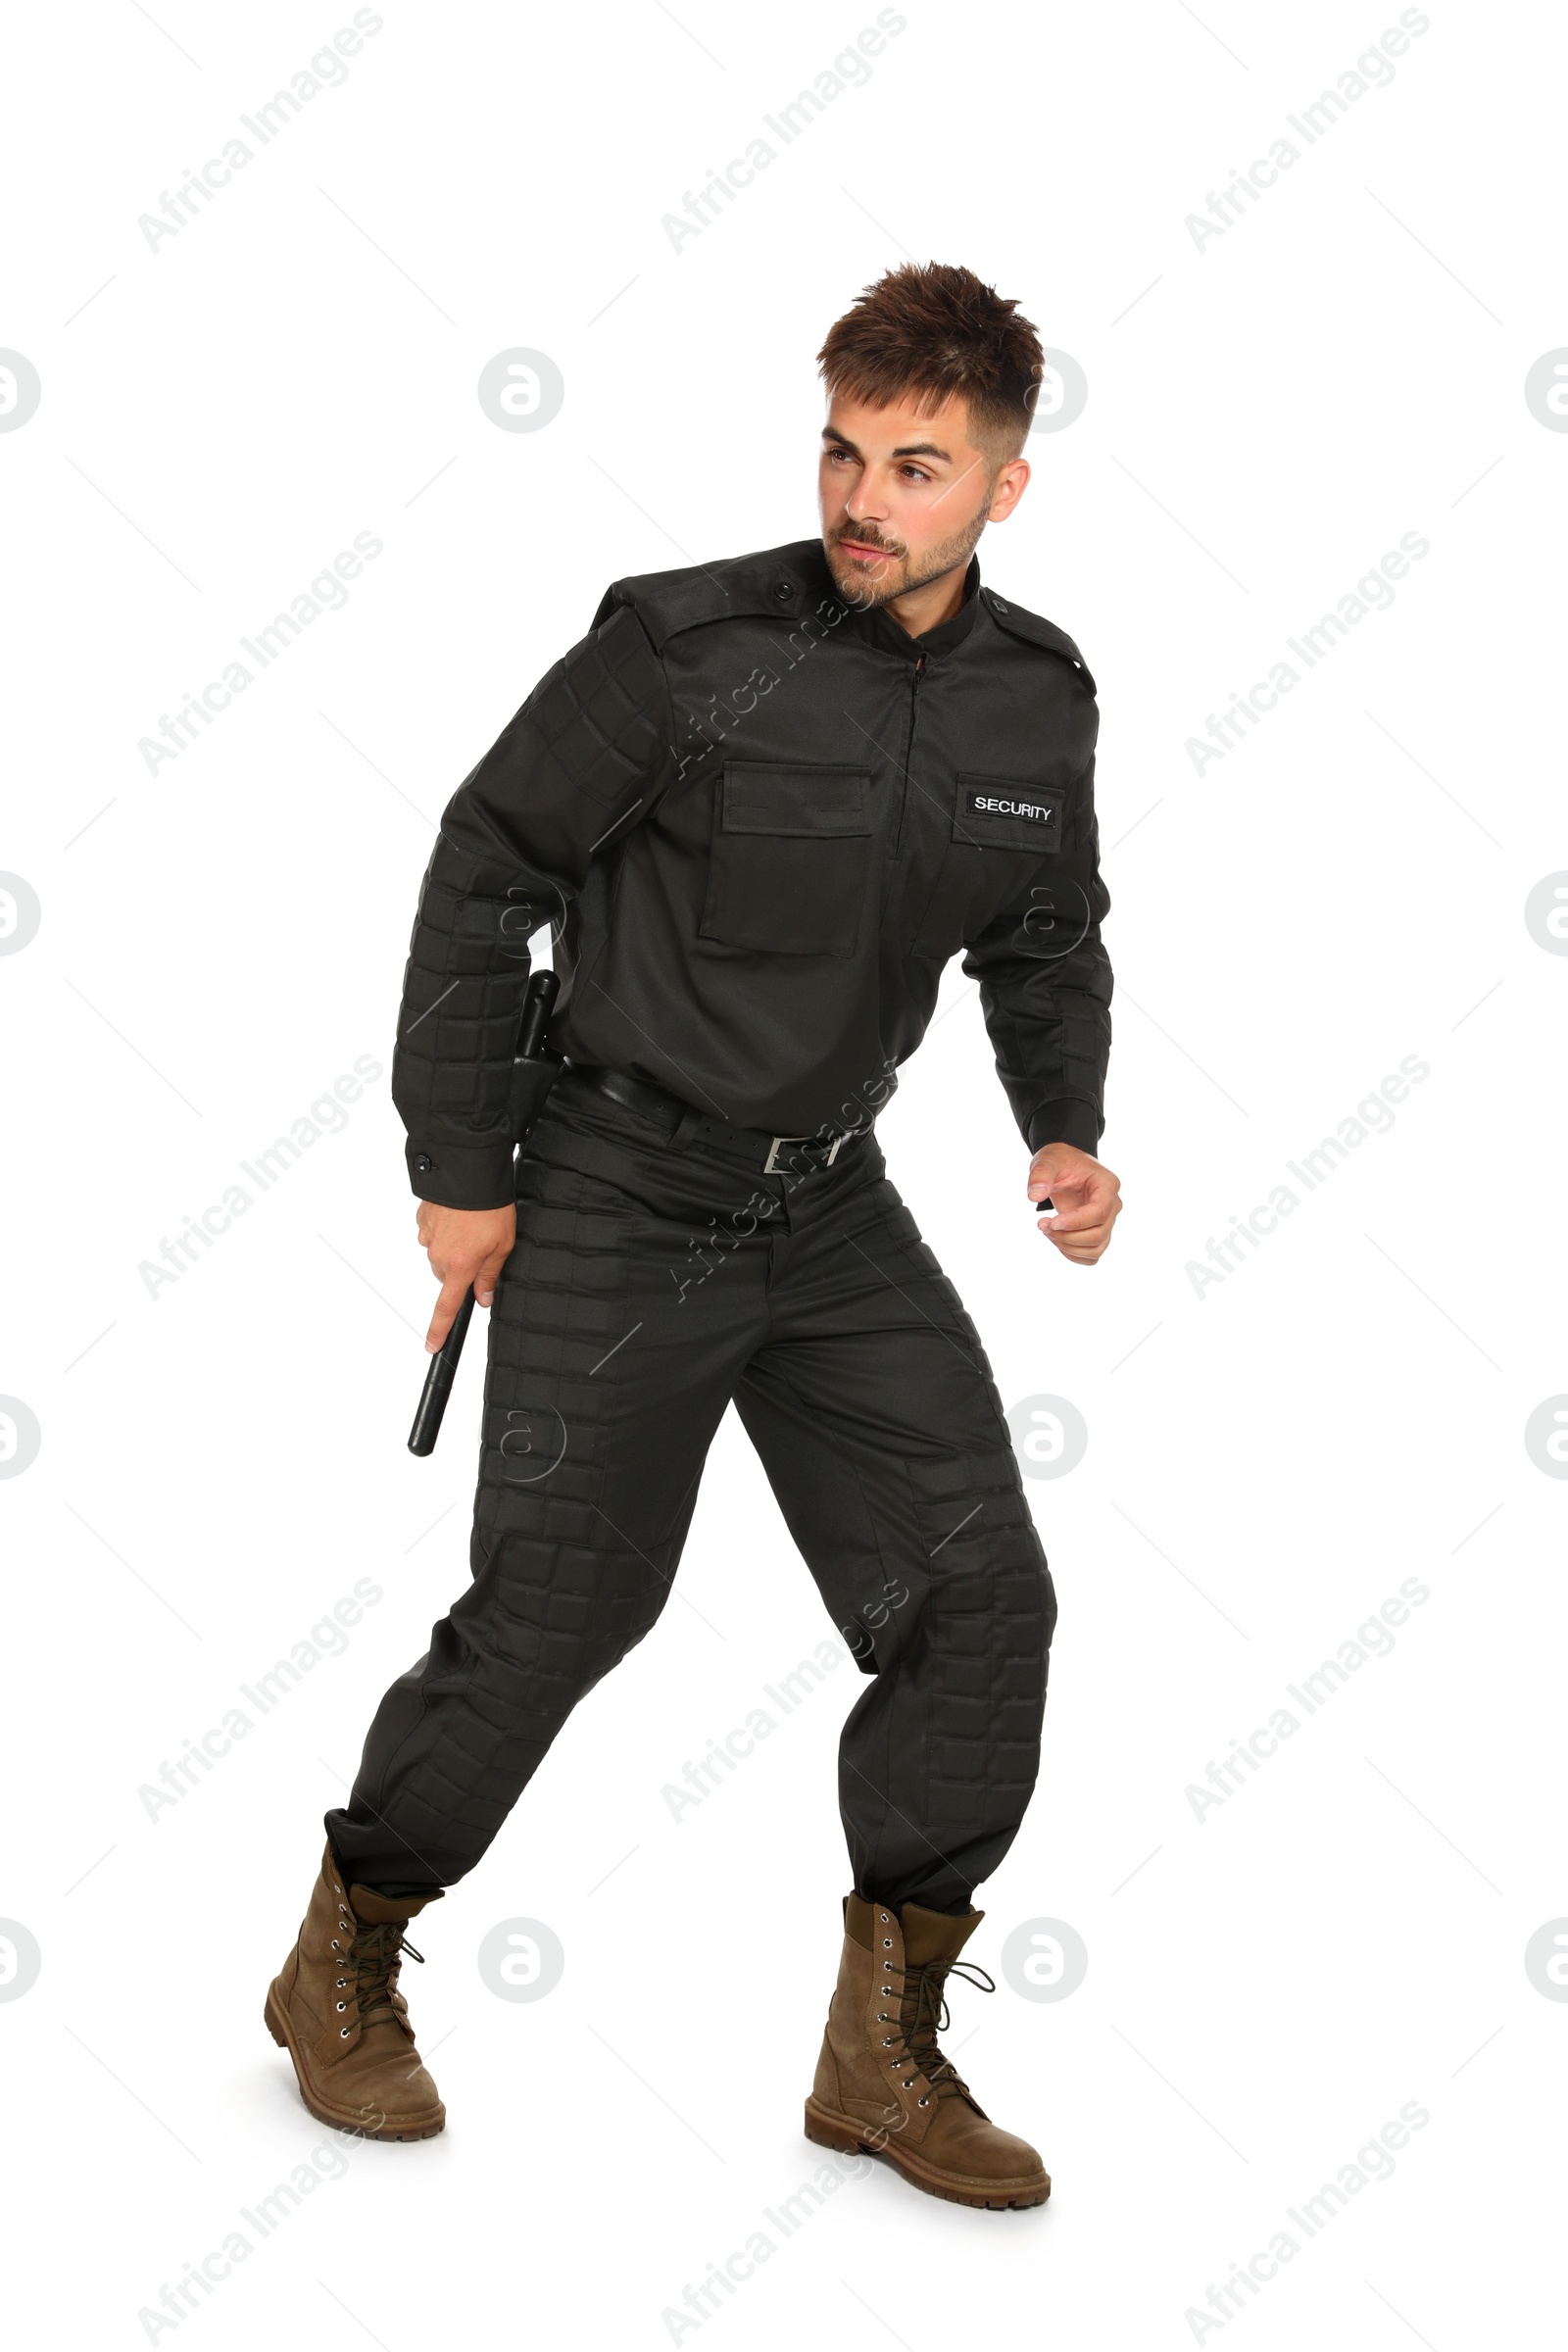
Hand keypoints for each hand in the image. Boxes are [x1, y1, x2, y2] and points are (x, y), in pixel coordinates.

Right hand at [416, 1200, 515, 1351]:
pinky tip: (459, 1216)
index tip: (432, 1346)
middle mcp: (438, 1255)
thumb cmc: (490, 1208)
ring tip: (472, 1226)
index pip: (447, 1307)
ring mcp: (427, 1237)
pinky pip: (433, 1233)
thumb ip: (490, 1276)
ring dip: (454, 1247)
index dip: (439, 1330)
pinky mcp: (422, 1220)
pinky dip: (445, 1229)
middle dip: (461, 1270)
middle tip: (481, 1248)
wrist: (469, 1172)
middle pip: (446, 1276)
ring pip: (439, 1254)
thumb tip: (483, 1298)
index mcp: (460, 1266)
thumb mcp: (502, 1245)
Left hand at [1027, 1143, 1121, 1264]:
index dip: (1075, 1222)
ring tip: (1047, 1231)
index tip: (1050, 1222)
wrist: (1066, 1165)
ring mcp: (1108, 1220)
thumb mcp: (1047, 1160)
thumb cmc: (1060, 1161)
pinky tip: (1055, 1240)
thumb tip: (1034, 1196)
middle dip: (1067, 1237)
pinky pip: (1092, 1255)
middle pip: (1098, 1235)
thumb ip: (1041, 1174)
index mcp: (1107, 1185)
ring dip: (1068, 1247)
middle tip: (1042, 1225)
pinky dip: (1073, 1254)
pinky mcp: (1099, 1232)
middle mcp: (1113, 1204)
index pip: (1099, 1212)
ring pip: (1096, 1249)